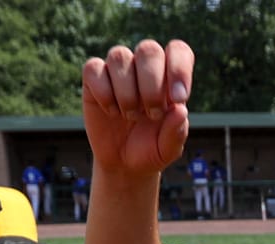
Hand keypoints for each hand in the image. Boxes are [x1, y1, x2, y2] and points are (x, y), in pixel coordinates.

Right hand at [81, 41, 193, 179]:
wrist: (123, 163)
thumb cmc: (151, 149)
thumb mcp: (168, 149)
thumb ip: (176, 132)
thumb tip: (180, 109)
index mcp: (169, 77)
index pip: (178, 51)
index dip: (179, 68)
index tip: (178, 99)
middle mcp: (145, 67)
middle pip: (148, 50)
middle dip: (151, 85)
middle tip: (152, 114)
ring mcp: (118, 70)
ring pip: (119, 56)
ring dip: (126, 92)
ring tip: (130, 116)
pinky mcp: (94, 78)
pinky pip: (94, 68)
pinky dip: (103, 92)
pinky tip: (111, 112)